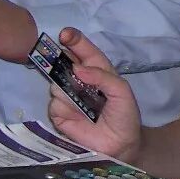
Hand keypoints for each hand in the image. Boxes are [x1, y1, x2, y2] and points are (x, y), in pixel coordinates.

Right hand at [46, 28, 143, 161]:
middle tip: (59, 60)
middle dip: (58, 58)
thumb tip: (77, 69)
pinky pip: (54, 103)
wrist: (120, 144)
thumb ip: (102, 76)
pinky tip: (78, 116)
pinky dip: (65, 108)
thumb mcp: (122, 91)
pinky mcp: (59, 114)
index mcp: (97, 70)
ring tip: (84, 103)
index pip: (83, 50)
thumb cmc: (125, 115)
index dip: (74, 40)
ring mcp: (68, 96)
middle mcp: (79, 80)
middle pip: (63, 62)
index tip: (65, 34)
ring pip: (56, 83)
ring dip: (67, 90)